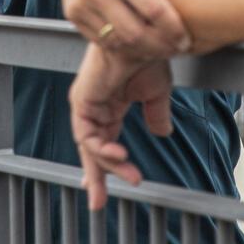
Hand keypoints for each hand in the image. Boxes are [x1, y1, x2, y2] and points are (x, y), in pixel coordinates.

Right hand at [61, 0, 220, 60]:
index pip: (155, 13)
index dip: (175, 31)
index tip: (187, 40)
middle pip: (135, 35)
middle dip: (160, 47)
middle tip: (175, 48)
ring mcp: (80, 3)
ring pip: (117, 42)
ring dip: (142, 50)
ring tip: (160, 46)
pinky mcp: (71, 13)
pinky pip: (101, 40)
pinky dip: (121, 45)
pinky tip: (137, 40)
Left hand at [69, 44, 173, 208]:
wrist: (146, 40)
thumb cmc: (150, 58)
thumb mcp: (157, 94)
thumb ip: (156, 115)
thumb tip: (162, 134)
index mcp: (108, 105)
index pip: (103, 141)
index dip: (104, 165)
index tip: (104, 190)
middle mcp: (94, 107)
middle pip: (91, 149)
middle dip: (95, 177)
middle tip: (98, 203)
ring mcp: (85, 104)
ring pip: (90, 147)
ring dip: (108, 166)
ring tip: (131, 175)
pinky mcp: (81, 101)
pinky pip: (87, 135)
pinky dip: (101, 150)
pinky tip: (119, 156)